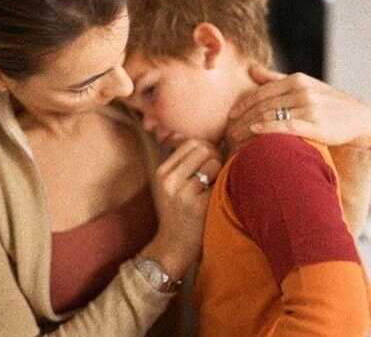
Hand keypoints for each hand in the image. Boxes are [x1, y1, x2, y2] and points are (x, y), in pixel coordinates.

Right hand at [141, 139, 221, 280]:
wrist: (173, 247)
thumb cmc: (177, 212)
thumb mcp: (170, 185)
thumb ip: (182, 163)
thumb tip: (200, 139)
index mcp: (162, 172)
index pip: (191, 143)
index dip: (207, 147)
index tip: (211, 161)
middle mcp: (169, 180)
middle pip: (203, 148)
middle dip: (216, 156)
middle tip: (217, 171)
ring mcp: (182, 193)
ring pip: (212, 162)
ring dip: (220, 170)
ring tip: (216, 183)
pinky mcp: (198, 206)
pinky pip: (219, 181)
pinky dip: (222, 185)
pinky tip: (218, 196)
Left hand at [226, 67, 370, 147]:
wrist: (360, 118)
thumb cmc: (327, 102)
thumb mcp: (304, 85)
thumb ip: (276, 79)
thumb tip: (252, 70)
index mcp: (296, 80)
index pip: (261, 92)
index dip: (243, 104)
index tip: (230, 116)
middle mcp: (302, 91)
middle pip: (263, 105)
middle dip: (242, 119)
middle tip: (227, 132)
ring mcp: (310, 107)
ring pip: (271, 116)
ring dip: (249, 127)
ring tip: (235, 138)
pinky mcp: (317, 124)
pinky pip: (287, 126)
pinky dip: (268, 128)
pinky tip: (255, 132)